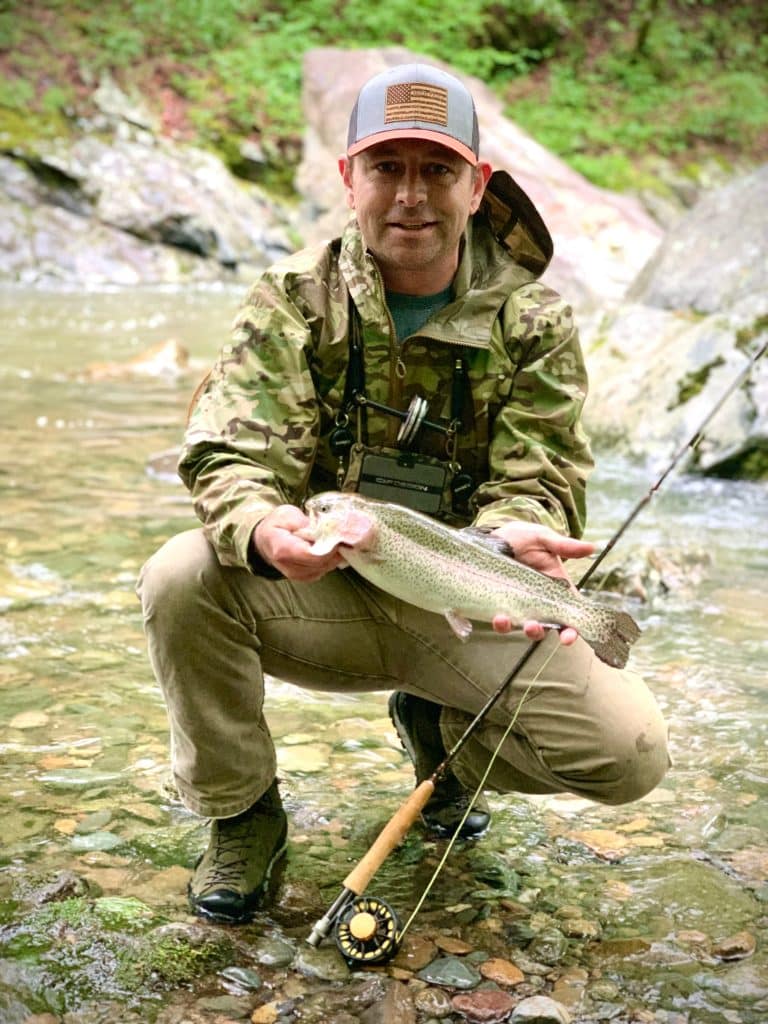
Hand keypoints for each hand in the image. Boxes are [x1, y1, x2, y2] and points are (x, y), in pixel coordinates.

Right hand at [252, 505, 344, 581]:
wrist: (265, 539)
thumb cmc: (276, 525)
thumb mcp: (287, 514)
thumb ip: (304, 522)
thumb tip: (323, 529)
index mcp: (283, 549)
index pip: (313, 555)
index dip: (330, 547)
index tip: (338, 535)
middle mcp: (289, 567)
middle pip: (321, 563)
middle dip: (335, 550)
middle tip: (341, 536)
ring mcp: (297, 574)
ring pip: (325, 568)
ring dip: (334, 555)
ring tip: (334, 540)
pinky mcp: (304, 577)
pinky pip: (323, 570)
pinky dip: (329, 560)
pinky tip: (328, 548)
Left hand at [487, 521, 594, 644]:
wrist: (494, 536)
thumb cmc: (523, 537)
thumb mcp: (542, 538)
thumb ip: (563, 546)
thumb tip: (592, 547)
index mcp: (556, 588)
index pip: (568, 614)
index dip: (571, 630)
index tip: (568, 637)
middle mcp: (539, 601)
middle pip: (545, 626)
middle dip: (540, 631)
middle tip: (534, 626)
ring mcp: (519, 605)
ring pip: (523, 627)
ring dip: (517, 628)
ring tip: (506, 619)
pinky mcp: (500, 605)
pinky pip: (503, 621)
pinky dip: (501, 623)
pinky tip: (498, 617)